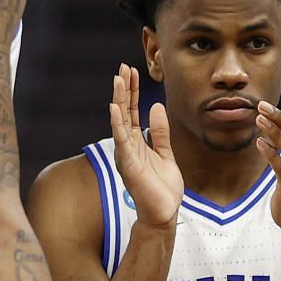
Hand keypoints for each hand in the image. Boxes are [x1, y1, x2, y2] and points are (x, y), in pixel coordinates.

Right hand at [110, 65, 181, 229]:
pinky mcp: (129, 164)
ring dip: (119, 99)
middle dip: (124, 89)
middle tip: (123, 67)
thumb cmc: (162, 187)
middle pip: (124, 112)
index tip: (132, 72)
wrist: (163, 213)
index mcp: (136, 143)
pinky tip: (115, 107)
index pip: (132, 112)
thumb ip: (160, 132)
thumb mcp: (165, 153)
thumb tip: (156, 107)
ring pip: (120, 122)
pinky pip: (122, 140)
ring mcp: (126, 154)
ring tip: (118, 79)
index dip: (132, 92)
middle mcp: (127, 146)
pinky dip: (117, 123)